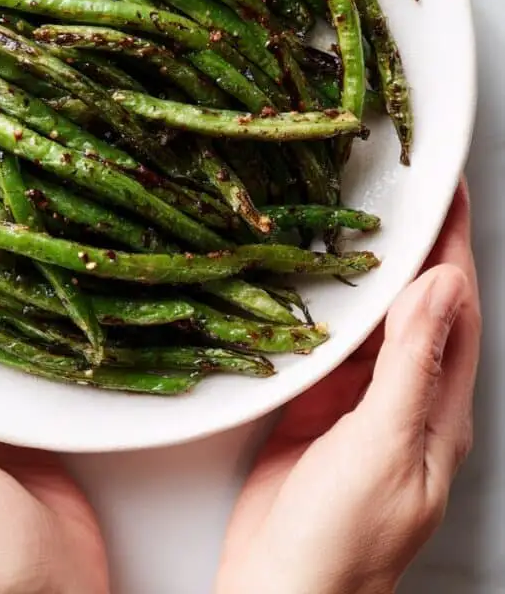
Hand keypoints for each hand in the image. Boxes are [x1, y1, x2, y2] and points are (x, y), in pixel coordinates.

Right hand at [216, 183, 479, 593]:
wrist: (281, 590)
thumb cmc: (343, 537)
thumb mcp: (385, 446)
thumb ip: (413, 365)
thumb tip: (441, 286)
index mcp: (440, 408)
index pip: (457, 307)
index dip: (454, 245)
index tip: (450, 188)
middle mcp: (406, 398)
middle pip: (417, 304)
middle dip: (417, 244)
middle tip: (402, 186)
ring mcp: (359, 402)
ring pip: (371, 319)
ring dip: (369, 268)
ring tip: (357, 216)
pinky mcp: (316, 406)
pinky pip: (326, 342)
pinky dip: (325, 304)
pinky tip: (311, 279)